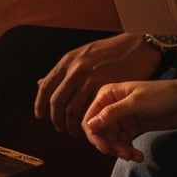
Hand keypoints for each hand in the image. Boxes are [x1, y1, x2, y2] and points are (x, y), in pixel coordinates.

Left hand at [35, 34, 160, 136]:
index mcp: (67, 62)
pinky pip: (91, 110)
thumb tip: (40, 83)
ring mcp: (91, 79)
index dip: (40, 104)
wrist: (137, 46)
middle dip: (55, 119)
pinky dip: (87, 121)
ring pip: (72, 109)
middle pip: (57, 101)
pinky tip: (89, 125)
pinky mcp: (107, 88)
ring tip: (73, 130)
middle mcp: (76, 70)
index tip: (40, 115)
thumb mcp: (80, 54)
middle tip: (59, 127)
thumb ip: (62, 71)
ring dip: (70, 124)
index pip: (46, 87)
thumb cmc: (109, 50)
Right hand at [82, 78, 176, 160]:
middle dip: (110, 145)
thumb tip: (89, 125)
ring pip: (111, 139)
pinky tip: (138, 155)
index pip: (90, 118)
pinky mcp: (131, 127)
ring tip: (134, 156)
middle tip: (124, 155)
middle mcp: (111, 106)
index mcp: (107, 95)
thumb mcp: (135, 103)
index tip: (105, 149)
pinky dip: (128, 150)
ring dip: (120, 150)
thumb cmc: (162, 95)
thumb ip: (112, 113)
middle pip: (100, 132)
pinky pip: (123, 142)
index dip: (94, 135)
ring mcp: (121, 117)